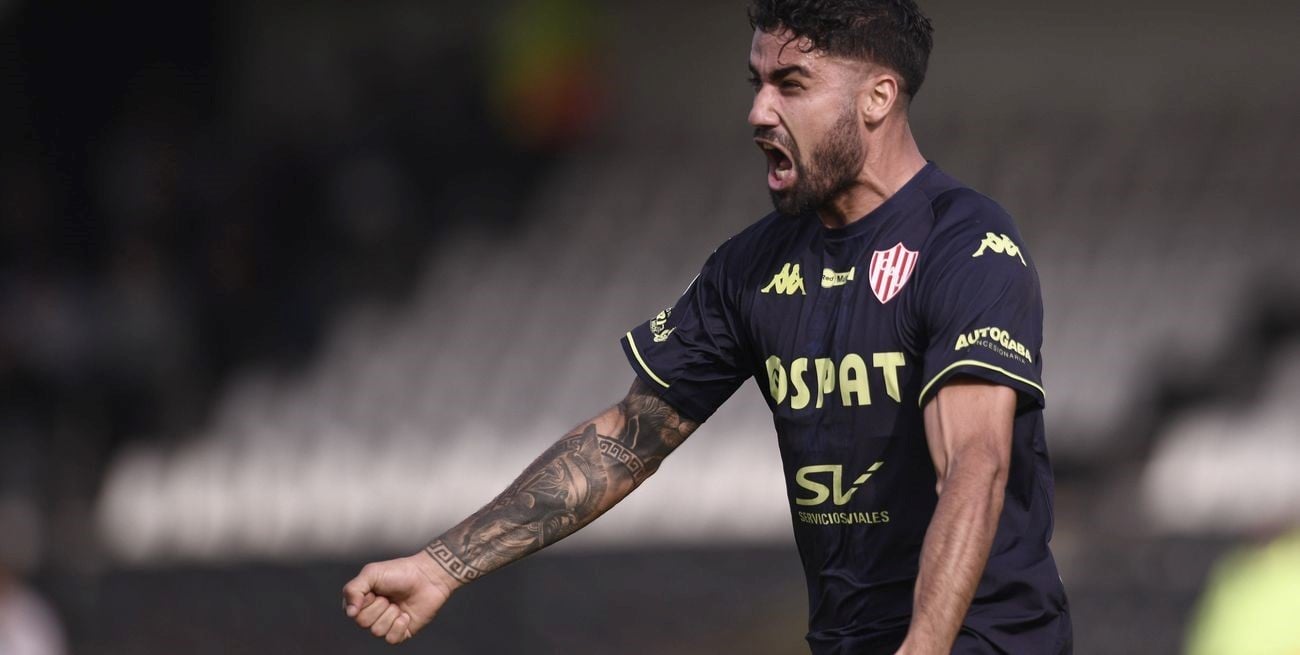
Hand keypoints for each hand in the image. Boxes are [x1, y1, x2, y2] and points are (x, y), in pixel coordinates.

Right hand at [342, 553, 457, 643]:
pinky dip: (399, 626)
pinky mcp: (402, 632)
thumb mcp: (371, 573)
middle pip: (363, 623)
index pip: (352, 612)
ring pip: (377, 631)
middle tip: (390, 596)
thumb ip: (353, 590)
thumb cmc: (400, 572)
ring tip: (399, 603)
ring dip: (390, 615)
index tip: (375, 591)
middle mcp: (373, 614)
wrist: (428, 577)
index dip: (365, 601)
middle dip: (379, 607)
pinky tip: (406, 615)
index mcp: (362, 601)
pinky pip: (392, 639)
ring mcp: (388, 624)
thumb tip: (350, 613)